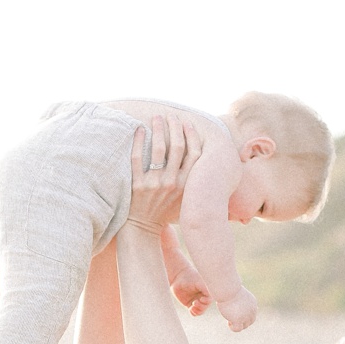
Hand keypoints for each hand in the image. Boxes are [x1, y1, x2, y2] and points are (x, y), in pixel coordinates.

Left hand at [126, 115, 201, 233]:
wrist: (142, 228)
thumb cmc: (165, 212)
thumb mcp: (185, 200)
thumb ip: (194, 183)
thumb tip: (207, 162)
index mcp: (186, 185)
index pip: (194, 154)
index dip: (192, 136)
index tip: (187, 123)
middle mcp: (172, 183)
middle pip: (177, 147)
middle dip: (175, 127)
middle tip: (172, 116)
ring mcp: (154, 184)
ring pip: (158, 149)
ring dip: (159, 129)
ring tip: (157, 117)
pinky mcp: (137, 185)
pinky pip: (137, 158)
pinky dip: (139, 141)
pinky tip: (140, 130)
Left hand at [169, 263, 213, 315]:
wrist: (177, 276)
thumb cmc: (189, 276)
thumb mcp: (199, 281)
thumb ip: (206, 288)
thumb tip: (212, 294)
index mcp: (207, 290)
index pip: (211, 298)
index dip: (207, 301)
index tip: (201, 299)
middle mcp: (203, 295)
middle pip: (206, 306)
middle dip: (201, 307)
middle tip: (194, 302)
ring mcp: (197, 300)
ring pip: (201, 310)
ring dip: (198, 311)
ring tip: (192, 307)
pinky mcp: (190, 304)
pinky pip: (195, 312)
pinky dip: (194, 313)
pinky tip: (190, 309)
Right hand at [217, 287, 257, 331]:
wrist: (228, 290)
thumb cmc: (229, 289)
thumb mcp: (237, 295)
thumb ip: (239, 302)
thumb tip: (237, 310)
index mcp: (253, 303)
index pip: (252, 314)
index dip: (245, 316)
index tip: (236, 313)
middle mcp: (252, 310)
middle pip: (250, 322)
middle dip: (242, 321)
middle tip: (233, 317)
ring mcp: (246, 316)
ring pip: (244, 326)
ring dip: (237, 324)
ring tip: (229, 319)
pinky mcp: (238, 320)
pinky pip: (237, 329)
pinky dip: (233, 328)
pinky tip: (228, 322)